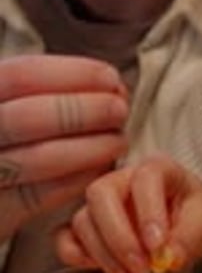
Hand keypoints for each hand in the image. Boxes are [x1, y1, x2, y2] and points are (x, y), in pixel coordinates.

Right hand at [0, 55, 127, 241]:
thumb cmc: (10, 138)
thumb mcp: (15, 103)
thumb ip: (50, 90)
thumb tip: (112, 86)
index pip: (19, 76)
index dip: (71, 74)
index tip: (111, 78)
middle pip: (27, 117)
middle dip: (83, 111)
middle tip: (119, 110)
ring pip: (35, 159)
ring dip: (88, 148)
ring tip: (118, 140)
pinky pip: (36, 198)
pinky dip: (75, 180)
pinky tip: (101, 168)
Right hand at [56, 155, 201, 272]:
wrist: (188, 229)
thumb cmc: (196, 218)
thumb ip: (190, 238)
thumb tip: (167, 259)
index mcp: (158, 169)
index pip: (145, 178)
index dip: (148, 212)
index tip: (158, 247)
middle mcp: (123, 180)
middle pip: (101, 193)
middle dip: (118, 236)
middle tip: (141, 268)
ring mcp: (101, 203)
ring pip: (83, 220)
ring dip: (106, 256)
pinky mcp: (87, 228)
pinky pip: (65, 238)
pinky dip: (78, 257)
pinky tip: (107, 271)